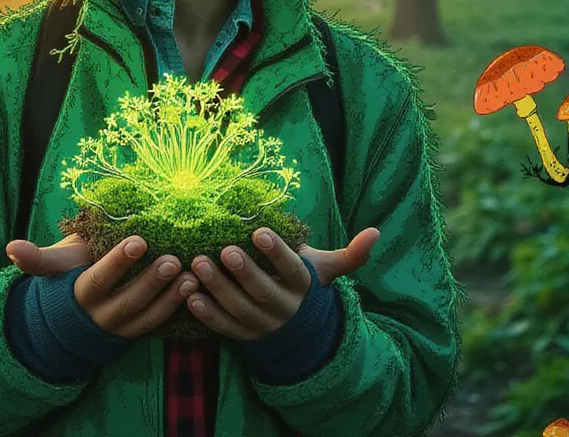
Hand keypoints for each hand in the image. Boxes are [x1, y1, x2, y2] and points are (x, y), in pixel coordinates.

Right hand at [5, 234, 197, 339]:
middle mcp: (99, 315)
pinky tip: (193, 290)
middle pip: (126, 302)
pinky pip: (156, 324)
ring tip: (189, 277)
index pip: (98, 279)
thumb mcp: (57, 262)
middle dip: (150, 282)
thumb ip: (39, 258)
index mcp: (79, 293)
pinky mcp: (134, 331)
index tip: (138, 239)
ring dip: (169, 299)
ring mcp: (119, 327)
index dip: (117, 262)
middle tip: (172, 259)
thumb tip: (11, 248)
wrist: (73, 310)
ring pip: (145, 317)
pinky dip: (175, 309)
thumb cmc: (71, 271)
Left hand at [186, 226, 379, 340]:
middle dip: (244, 271)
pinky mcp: (244, 337)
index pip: (292, 270)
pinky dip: (207, 314)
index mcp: (304, 288)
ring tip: (199, 265)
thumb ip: (349, 255)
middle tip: (224, 249)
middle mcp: (285, 309)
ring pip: (240, 310)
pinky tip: (191, 296)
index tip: (257, 230)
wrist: (299, 333)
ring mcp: (263, 326)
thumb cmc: (305, 285)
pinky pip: (225, 328)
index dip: (276, 252)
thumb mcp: (325, 271)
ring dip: (218, 289)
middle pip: (264, 292)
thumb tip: (376, 232)